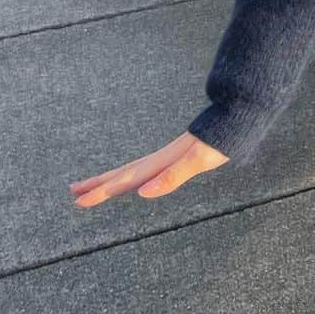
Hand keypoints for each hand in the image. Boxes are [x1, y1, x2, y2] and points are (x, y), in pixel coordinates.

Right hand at [68, 132, 228, 206]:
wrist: (241, 113)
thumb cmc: (222, 140)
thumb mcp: (198, 160)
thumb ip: (172, 175)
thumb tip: (143, 192)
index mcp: (162, 162)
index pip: (125, 179)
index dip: (102, 190)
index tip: (78, 200)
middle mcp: (162, 158)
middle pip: (124, 173)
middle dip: (99, 183)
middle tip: (73, 193)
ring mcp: (170, 155)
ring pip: (135, 169)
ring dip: (113, 178)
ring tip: (96, 184)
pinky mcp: (181, 155)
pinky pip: (149, 168)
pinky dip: (135, 175)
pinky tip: (138, 180)